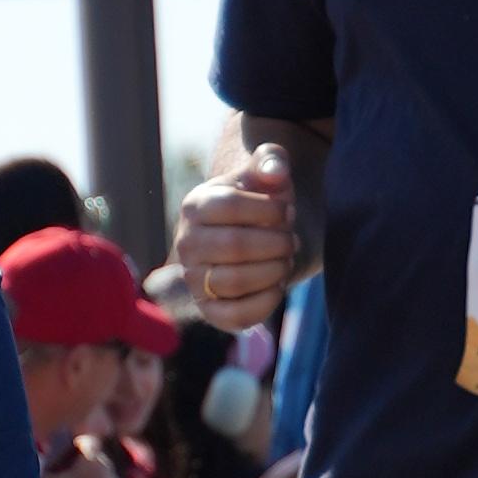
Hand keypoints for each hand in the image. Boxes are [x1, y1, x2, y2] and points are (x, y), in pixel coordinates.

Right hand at [175, 146, 296, 332]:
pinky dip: (266, 302)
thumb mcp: (265, 174)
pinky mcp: (210, 311)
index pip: (231, 206)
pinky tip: (277, 285)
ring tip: (284, 261)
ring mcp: (195, 280)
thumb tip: (275, 173)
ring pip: (234, 282)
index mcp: (195, 205)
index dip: (270, 210)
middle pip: (235, 246)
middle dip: (276, 243)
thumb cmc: (260, 202)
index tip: (287, 212)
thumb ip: (272, 160)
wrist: (251, 237)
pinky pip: (237, 316)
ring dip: (273, 271)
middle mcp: (187, 244)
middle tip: (290, 241)